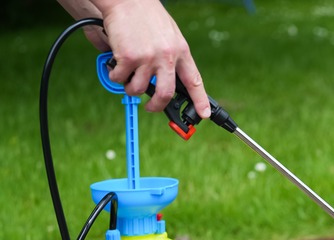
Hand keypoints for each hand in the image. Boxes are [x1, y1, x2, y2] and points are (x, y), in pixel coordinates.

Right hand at [57, 0, 210, 118]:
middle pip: (165, 94)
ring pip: (138, 89)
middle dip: (157, 106)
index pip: (194, 81)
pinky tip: (115, 66)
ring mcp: (147, 58)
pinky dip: (115, 76)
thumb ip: (172, 56)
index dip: (200, 101)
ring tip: (127, 77)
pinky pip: (120, 78)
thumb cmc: (147, 16)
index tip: (204, 115)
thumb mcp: (169, 35)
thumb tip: (169, 78)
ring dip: (131, 88)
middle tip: (151, 107)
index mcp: (181, 51)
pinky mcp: (128, 57)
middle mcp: (167, 57)